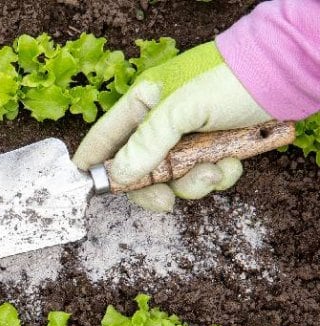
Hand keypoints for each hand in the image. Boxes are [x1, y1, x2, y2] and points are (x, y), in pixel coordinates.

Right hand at [72, 42, 271, 211]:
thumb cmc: (231, 78)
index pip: (104, 138)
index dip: (93, 164)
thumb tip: (120, 175)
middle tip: (166, 200)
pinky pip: (201, 176)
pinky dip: (217, 176)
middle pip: (137, 170)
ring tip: (216, 169)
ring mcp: (184, 139)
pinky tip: (232, 162)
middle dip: (155, 187)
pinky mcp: (210, 149)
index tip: (90, 189)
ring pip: (172, 179)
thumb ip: (147, 143)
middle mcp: (159, 123)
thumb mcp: (182, 109)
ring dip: (194, 182)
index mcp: (142, 104)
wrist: (286, 75)